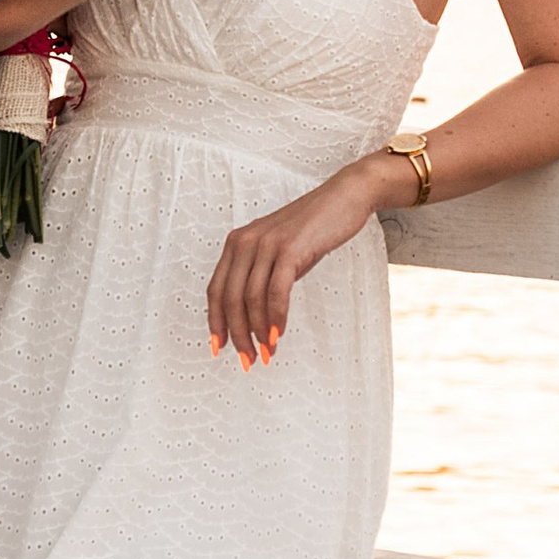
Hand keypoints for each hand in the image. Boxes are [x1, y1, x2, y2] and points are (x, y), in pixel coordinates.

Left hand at [207, 158, 388, 367]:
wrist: (343, 199)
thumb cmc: (311, 230)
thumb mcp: (277, 252)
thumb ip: (260, 276)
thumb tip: (251, 318)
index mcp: (236, 244)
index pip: (216, 290)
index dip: (216, 322)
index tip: (219, 348)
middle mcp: (244, 242)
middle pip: (229, 299)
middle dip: (236, 335)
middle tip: (248, 360)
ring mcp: (266, 244)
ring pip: (251, 299)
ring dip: (258, 332)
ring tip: (268, 352)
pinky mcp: (289, 249)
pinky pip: (275, 291)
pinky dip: (275, 317)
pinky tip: (278, 334)